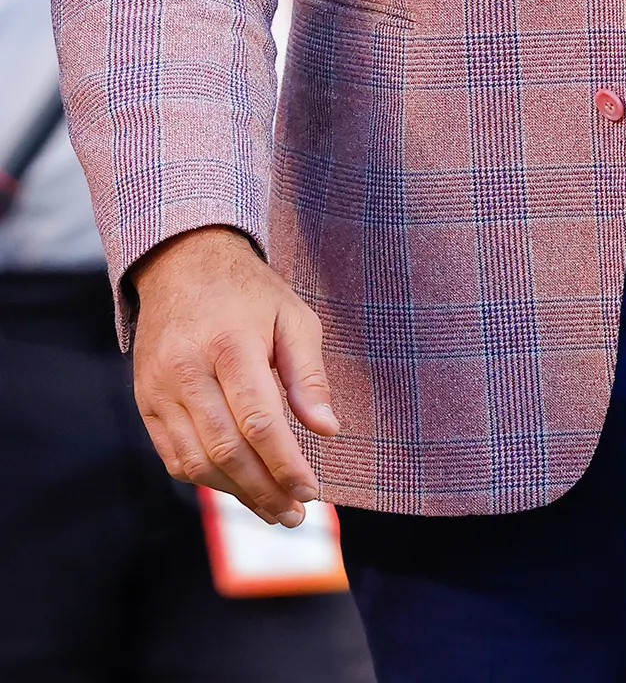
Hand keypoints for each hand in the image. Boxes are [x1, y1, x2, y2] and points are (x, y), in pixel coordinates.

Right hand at [130, 225, 339, 525]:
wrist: (183, 264)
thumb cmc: (249, 293)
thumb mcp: (292, 316)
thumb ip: (309, 374)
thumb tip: (326, 430)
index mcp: (231, 343)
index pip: (259, 420)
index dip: (286, 464)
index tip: (312, 490)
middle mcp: (188, 369)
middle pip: (226, 449)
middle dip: (265, 491)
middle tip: (296, 514)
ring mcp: (160, 388)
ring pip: (196, 461)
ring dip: (237, 495)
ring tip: (273, 511)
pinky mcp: (146, 401)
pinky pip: (173, 456)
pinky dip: (207, 479)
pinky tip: (237, 488)